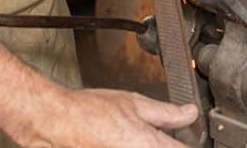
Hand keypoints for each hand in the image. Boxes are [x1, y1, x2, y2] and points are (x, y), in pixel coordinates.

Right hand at [18, 88, 198, 147]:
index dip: (188, 142)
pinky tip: (125, 139)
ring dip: (150, 144)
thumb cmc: (89, 112)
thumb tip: (190, 113)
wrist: (56, 123)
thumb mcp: (134, 103)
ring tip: (134, 135)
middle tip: (156, 133)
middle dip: (165, 143)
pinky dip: (133, 146)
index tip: (186, 137)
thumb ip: (167, 112)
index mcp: (149, 145)